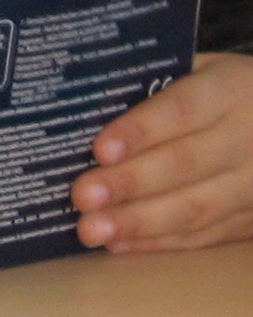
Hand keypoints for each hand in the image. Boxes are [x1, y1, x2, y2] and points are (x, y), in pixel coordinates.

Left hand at [74, 53, 252, 251]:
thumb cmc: (220, 94)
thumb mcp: (200, 72)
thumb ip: (152, 87)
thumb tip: (80, 113)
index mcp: (230, 90)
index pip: (182, 109)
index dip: (140, 130)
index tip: (100, 149)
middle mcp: (249, 137)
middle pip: (186, 163)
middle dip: (130, 183)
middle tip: (82, 196)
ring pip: (198, 206)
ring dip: (140, 222)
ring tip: (92, 230)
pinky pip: (208, 234)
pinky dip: (161, 241)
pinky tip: (120, 244)